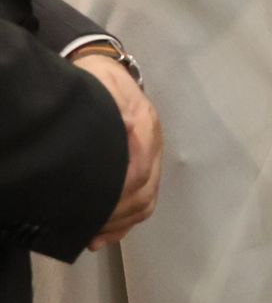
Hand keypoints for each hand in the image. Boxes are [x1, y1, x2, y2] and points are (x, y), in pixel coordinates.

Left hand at [73, 54, 162, 249]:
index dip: (118, 194)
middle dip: (116, 215)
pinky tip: (105, 233)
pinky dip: (125, 221)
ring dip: (121, 221)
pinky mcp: (142, 162)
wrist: (102, 68)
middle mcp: (152, 142)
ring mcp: (149, 153)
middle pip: (145, 191)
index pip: (139, 170)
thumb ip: (106, 106)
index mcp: (144, 124)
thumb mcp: (97, 84)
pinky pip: (143, 197)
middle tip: (88, 228)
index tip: (94, 210)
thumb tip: (122, 132)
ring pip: (145, 198)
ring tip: (94, 234)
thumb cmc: (94, 78)